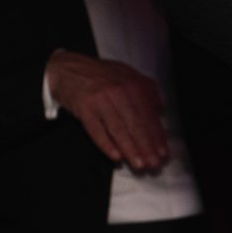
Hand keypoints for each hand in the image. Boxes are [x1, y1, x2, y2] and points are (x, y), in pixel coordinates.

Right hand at [45, 50, 170, 172]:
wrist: (68, 69)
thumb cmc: (101, 75)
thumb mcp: (128, 75)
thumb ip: (147, 90)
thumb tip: (159, 110)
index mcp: (133, 85)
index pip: (149, 115)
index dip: (157, 136)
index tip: (162, 152)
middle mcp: (119, 92)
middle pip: (136, 124)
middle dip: (147, 146)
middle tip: (154, 163)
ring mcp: (101, 101)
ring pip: (119, 129)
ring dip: (130, 149)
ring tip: (139, 164)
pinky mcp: (84, 109)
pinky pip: (96, 130)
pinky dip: (106, 144)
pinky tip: (116, 156)